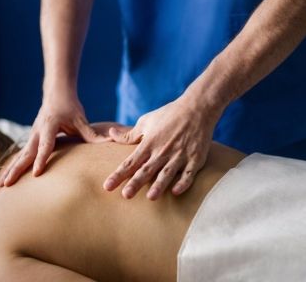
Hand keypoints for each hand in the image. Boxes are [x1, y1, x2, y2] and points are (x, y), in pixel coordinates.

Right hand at [0, 94, 106, 186]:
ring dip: (10, 170)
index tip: (37, 174)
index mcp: (49, 125)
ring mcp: (32, 135)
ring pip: (20, 155)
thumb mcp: (81, 119)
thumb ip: (91, 134)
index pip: (45, 145)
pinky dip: (13, 166)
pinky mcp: (31, 139)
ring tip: (0, 185)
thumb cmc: (70, 106)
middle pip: (26, 153)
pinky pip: (21, 155)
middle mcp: (37, 131)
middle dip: (16, 169)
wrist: (56, 93)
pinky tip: (7, 179)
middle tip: (6, 184)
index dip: (42, 159)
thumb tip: (109, 142)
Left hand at [103, 95, 221, 200]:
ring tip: (151, 197)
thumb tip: (111, 134)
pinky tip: (176, 191)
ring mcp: (180, 155)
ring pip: (167, 173)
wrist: (197, 108)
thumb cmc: (169, 115)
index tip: (107, 186)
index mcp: (149, 143)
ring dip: (159, 185)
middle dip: (136, 182)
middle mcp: (162, 151)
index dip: (118, 175)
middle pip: (146, 170)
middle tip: (126, 195)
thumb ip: (129, 134)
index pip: (130, 162)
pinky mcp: (195, 158)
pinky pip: (189, 173)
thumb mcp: (146, 121)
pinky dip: (183, 182)